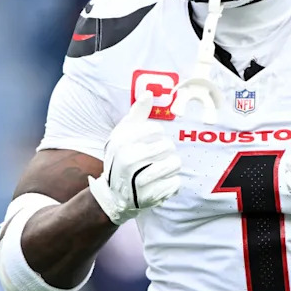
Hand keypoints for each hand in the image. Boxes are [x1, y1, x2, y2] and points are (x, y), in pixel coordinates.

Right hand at [88, 92, 181, 224]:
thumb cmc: (122, 157)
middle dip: (166, 150)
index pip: (157, 129)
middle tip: (156, 157)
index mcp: (122, 141)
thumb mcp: (123, 133)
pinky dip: (172, 183)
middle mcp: (128, 159)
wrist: (114, 194)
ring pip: (175, 163)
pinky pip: (176, 183)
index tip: (149, 140)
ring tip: (161, 169)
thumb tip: (149, 93)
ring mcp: (138, 179)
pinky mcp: (149, 196)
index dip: (157, 134)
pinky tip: (160, 183)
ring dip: (172, 166)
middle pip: (168, 145)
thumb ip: (137, 113)